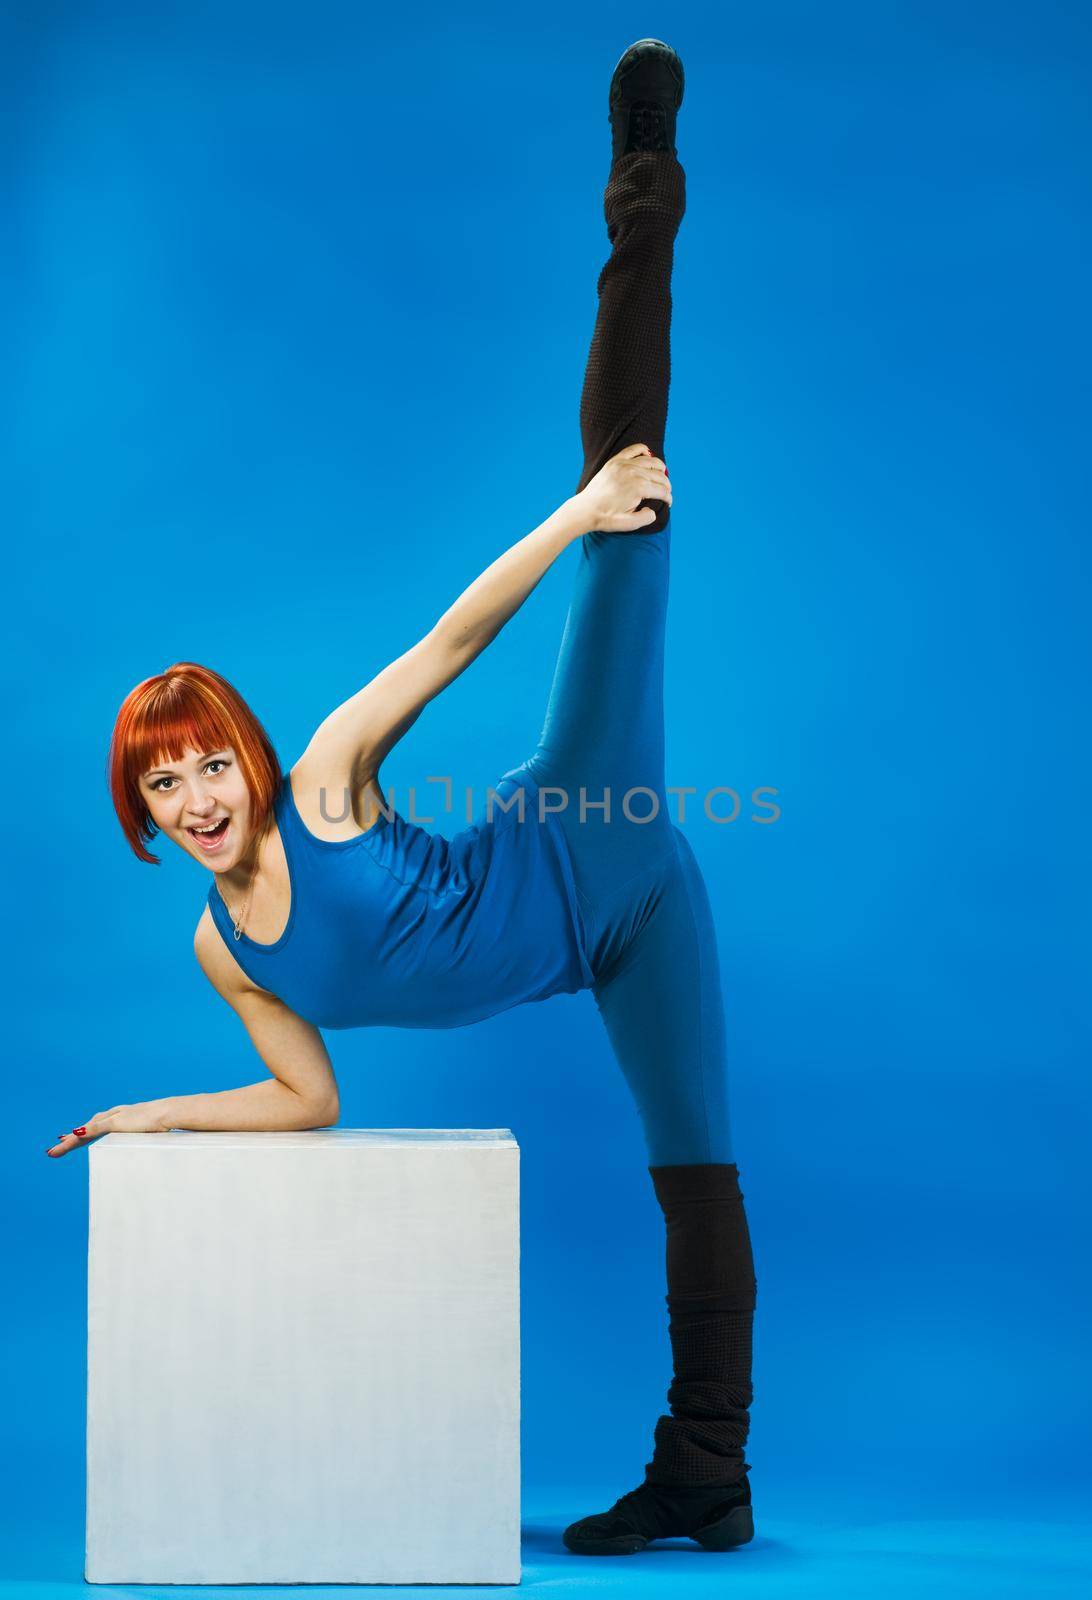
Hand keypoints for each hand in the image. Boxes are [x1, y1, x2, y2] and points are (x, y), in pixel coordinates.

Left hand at [46, 1100, 172, 1157]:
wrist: (173, 1112)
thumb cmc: (170, 1122)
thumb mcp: (156, 1132)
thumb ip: (151, 1134)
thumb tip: (157, 1142)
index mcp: (126, 1117)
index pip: (101, 1124)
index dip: (87, 1131)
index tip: (74, 1137)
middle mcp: (118, 1115)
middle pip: (89, 1125)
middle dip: (73, 1137)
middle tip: (57, 1145)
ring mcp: (116, 1118)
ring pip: (86, 1129)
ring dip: (70, 1140)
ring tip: (55, 1149)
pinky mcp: (116, 1122)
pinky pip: (93, 1129)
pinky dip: (81, 1133)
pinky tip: (70, 1137)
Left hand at [575, 443, 671, 533]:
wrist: (585, 510)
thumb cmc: (606, 518)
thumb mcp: (629, 524)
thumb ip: (647, 518)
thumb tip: (653, 510)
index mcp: (639, 488)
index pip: (662, 490)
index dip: (669, 498)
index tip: (668, 503)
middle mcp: (634, 472)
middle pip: (659, 475)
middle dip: (666, 485)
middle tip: (666, 492)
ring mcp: (624, 464)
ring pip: (651, 461)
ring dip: (660, 468)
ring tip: (661, 476)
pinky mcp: (615, 461)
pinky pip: (634, 449)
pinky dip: (643, 450)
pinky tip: (648, 455)